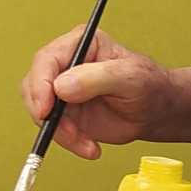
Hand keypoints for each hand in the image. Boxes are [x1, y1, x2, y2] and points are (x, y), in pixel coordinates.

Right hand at [21, 29, 174, 159]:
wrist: (156, 112)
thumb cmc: (148, 85)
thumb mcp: (130, 77)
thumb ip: (97, 77)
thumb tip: (61, 86)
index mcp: (81, 43)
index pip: (47, 59)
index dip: (40, 84)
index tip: (45, 109)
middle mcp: (67, 64)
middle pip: (35, 85)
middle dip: (46, 113)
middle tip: (67, 132)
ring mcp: (63, 89)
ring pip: (40, 111)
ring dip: (60, 132)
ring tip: (87, 142)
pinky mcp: (65, 112)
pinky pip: (53, 129)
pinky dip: (69, 142)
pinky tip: (90, 147)